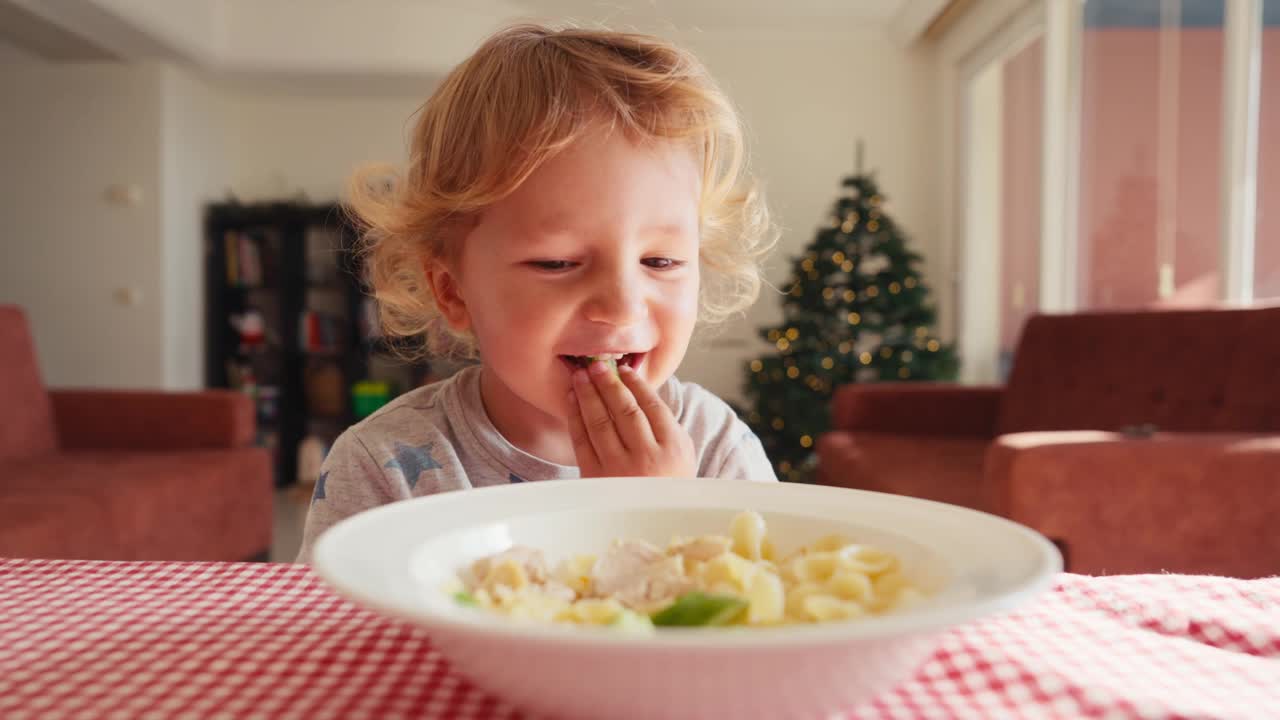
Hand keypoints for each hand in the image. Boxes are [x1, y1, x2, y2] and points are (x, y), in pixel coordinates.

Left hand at [567, 360, 696, 477]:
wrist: (656, 524)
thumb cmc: (670, 483)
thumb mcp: (683, 454)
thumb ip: (666, 424)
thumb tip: (639, 388)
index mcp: (673, 448)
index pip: (651, 406)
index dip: (635, 384)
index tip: (623, 369)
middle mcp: (647, 458)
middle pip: (624, 410)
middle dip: (608, 383)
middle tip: (596, 364)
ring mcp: (619, 469)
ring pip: (600, 421)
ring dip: (589, 394)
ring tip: (581, 376)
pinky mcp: (596, 479)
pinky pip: (582, 440)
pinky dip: (576, 417)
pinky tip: (572, 400)